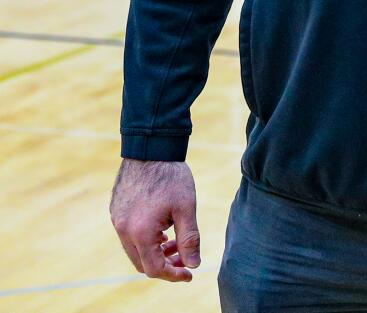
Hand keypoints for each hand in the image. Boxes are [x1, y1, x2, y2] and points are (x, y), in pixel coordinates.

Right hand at [110, 159, 200, 281]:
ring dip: (155, 252)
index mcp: (140, 232)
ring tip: (176, 242)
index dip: (173, 275)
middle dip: (165, 265)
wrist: (151, 148)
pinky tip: (163, 228)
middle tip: (185, 259)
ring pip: (134, 249)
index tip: (189, 274)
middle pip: (142, 263)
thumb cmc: (171, 176)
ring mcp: (117, 220)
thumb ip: (189, 239)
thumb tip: (193, 265)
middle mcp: (123, 230)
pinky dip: (146, 239)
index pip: (154, 269)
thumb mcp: (186, 207)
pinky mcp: (117, 210)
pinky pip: (129, 235)